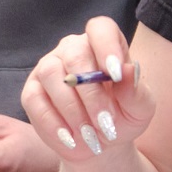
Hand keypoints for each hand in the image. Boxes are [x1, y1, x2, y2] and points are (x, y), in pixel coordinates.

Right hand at [21, 17, 155, 159]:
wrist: (100, 143)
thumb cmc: (123, 118)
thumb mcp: (139, 109)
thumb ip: (135, 90)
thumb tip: (127, 70)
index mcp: (105, 45)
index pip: (101, 28)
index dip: (106, 46)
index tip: (115, 74)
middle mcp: (73, 49)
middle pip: (75, 55)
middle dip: (92, 94)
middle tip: (105, 122)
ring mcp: (49, 68)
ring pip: (52, 75)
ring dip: (73, 109)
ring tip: (91, 134)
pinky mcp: (31, 91)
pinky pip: (35, 101)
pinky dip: (54, 123)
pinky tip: (71, 139)